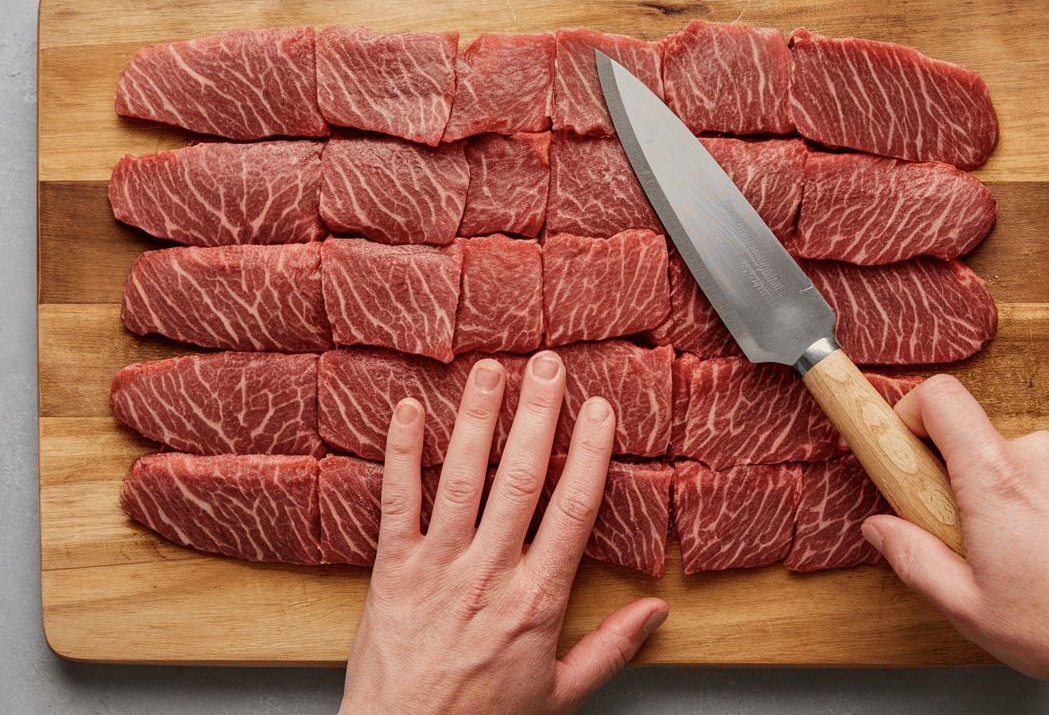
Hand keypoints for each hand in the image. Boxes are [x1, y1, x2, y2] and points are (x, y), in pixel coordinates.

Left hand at [340, 351, 668, 714]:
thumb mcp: (560, 694)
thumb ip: (610, 649)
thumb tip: (656, 612)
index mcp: (537, 601)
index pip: (573, 511)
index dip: (590, 455)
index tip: (601, 411)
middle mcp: (489, 573)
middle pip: (521, 480)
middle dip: (537, 416)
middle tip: (548, 366)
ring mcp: (437, 567)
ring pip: (462, 480)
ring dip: (477, 420)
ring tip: (490, 372)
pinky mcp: (391, 570)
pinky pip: (395, 502)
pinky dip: (400, 454)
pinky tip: (407, 411)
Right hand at [864, 375, 1048, 714]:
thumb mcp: (968, 606)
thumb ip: (911, 558)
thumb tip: (879, 530)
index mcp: (995, 480)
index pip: (940, 397)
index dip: (910, 414)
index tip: (902, 446)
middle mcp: (1037, 455)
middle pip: (971, 437)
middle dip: (957, 477)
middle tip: (967, 532)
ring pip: (1012, 457)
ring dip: (1003, 491)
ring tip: (1021, 550)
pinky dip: (1041, 496)